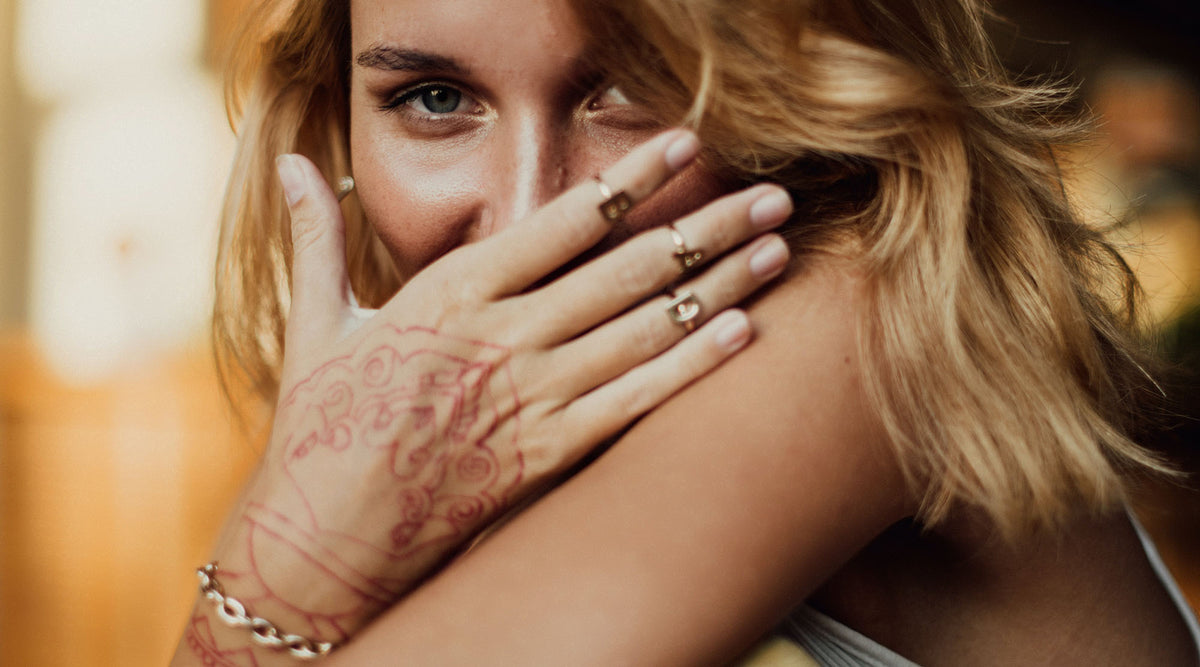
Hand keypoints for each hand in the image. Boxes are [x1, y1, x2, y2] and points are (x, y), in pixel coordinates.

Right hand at [192, 129, 793, 647]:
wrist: (324, 535)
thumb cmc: (322, 426)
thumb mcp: (316, 321)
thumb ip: (318, 236)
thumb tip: (293, 163)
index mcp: (451, 292)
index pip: (562, 222)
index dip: (632, 181)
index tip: (684, 147)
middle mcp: (504, 338)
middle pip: (626, 270)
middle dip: (707, 229)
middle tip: (773, 197)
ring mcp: (532, 398)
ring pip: (645, 329)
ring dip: (720, 288)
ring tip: (778, 251)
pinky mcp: (548, 453)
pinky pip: (635, 402)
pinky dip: (692, 366)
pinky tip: (744, 334)